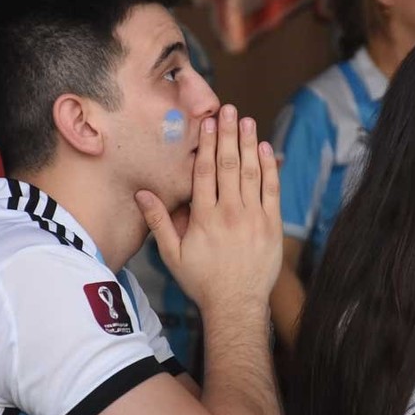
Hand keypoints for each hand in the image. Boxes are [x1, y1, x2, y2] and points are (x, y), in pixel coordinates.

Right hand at [135, 105, 282, 311]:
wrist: (237, 304)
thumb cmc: (202, 281)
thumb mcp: (172, 255)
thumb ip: (159, 222)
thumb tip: (142, 194)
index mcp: (204, 217)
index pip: (205, 171)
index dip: (206, 143)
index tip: (208, 122)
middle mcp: (230, 212)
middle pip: (229, 165)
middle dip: (229, 134)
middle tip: (229, 110)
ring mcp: (253, 217)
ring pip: (252, 173)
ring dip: (250, 144)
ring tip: (247, 121)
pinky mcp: (272, 225)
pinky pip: (272, 190)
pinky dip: (270, 168)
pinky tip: (266, 149)